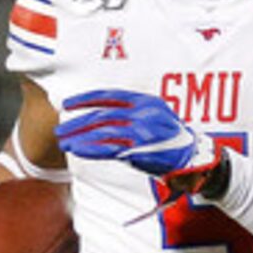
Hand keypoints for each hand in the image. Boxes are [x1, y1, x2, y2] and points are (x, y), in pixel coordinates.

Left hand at [54, 90, 209, 177]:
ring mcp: (141, 131)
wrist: (192, 157)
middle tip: (60, 130)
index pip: (109, 95)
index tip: (68, 103)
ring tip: (63, 143)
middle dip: (77, 123)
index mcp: (144, 101)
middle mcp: (142, 113)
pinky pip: (109, 148)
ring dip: (79, 138)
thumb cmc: (169, 138)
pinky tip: (76, 149)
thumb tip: (99, 114)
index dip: (85, 99)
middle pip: (102, 115)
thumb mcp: (153, 115)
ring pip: (102, 132)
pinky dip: (89, 149)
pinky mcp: (139, 150)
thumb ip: (130, 112)